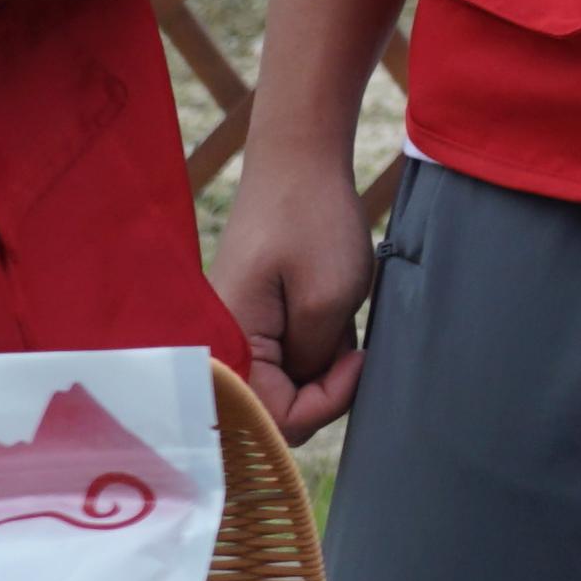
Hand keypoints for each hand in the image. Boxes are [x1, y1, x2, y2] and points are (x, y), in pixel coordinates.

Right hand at [212, 141, 376, 439]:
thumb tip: (304, 399)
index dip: (327, 401)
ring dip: (324, 359)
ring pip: (291, 383)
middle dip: (324, 383)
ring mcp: (239, 335)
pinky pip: (291, 356)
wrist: (300, 160)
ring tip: (337, 309)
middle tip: (349, 338)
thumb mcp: (328, 300)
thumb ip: (315, 363)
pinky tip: (330, 305)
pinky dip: (319, 340)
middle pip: (280, 409)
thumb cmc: (312, 221)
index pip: (275, 420)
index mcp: (228, 348)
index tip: (358, 359)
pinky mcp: (255, 321)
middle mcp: (223, 349)